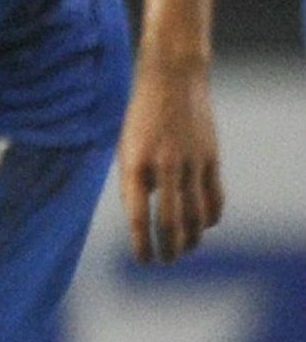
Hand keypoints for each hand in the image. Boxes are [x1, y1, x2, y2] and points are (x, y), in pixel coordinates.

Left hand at [118, 59, 222, 262]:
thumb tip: (143, 219)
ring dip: (192, 238)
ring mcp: (191, 162)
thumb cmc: (141, 118)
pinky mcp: (211, 158)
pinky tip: (204, 226)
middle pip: (170, 221)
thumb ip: (133, 183)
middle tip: (164, 262)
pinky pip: (215, 197)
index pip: (138, 217)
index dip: (141, 244)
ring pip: (196, 214)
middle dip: (168, 248)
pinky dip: (211, 217)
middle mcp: (163, 165)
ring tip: (184, 249)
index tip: (142, 261)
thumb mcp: (126, 148)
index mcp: (134, 164)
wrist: (172, 80)